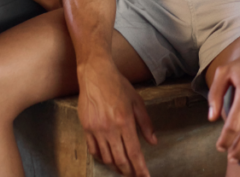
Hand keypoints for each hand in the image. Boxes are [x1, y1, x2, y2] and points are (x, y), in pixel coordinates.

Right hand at [77, 62, 155, 176]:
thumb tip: (153, 142)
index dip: (140, 168)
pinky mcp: (86, 127)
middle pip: (120, 159)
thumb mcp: (137, 101)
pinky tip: (107, 158)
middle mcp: (110, 128)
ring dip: (115, 166)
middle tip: (134, 175)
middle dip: (128, 171)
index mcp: (125, 121)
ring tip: (122, 168)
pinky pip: (94, 150)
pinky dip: (101, 157)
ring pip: (106, 157)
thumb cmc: (118, 85)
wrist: (95, 74)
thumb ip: (145, 123)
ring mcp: (96, 129)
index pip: (134, 152)